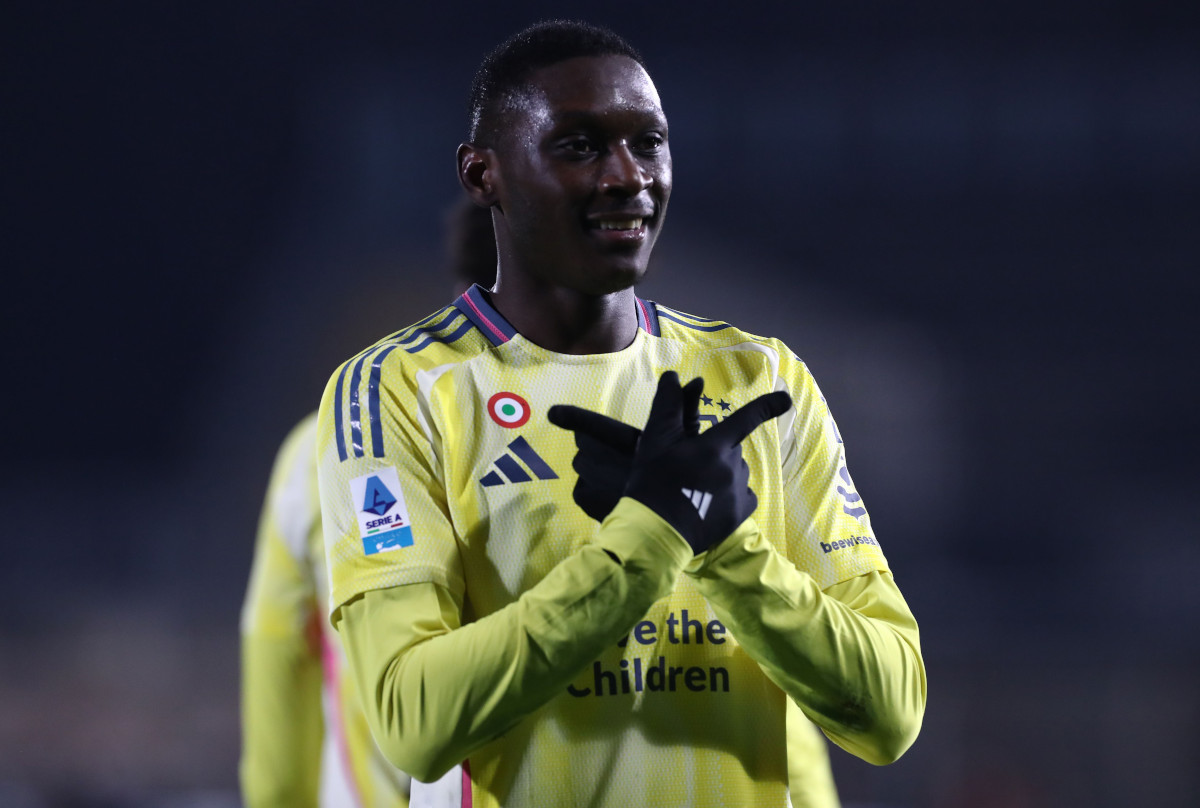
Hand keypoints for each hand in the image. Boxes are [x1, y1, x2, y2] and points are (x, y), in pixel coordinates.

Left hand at [548, 377, 702, 522]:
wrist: (670, 529)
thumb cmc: (681, 483)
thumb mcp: (686, 442)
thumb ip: (686, 408)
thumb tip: (697, 380)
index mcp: (625, 442)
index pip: (592, 423)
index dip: (571, 416)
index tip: (552, 412)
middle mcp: (602, 459)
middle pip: (585, 441)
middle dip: (595, 442)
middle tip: (614, 451)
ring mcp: (590, 481)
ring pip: (582, 463)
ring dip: (593, 463)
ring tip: (614, 473)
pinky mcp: (585, 500)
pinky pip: (580, 486)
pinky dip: (592, 486)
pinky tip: (610, 492)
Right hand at [551, 372, 790, 553]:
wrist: (654, 531)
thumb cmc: (652, 482)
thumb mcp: (655, 440)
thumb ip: (668, 406)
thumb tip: (673, 375)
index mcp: (713, 447)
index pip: (744, 420)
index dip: (766, 407)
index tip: (787, 400)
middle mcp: (732, 466)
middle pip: (731, 449)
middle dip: (716, 452)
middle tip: (689, 467)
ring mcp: (739, 491)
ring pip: (737, 472)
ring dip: (722, 474)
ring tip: (696, 489)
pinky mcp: (741, 513)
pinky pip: (744, 495)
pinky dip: (732, 496)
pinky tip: (711, 504)